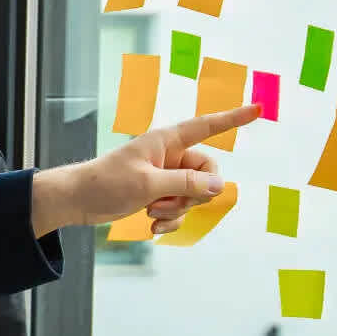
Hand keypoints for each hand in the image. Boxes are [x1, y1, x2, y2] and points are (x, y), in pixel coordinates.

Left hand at [30, 103, 260, 236]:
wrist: (77, 200)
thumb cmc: (106, 182)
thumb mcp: (148, 184)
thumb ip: (186, 184)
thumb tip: (219, 186)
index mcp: (167, 140)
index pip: (207, 126)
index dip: (233, 118)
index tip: (259, 108)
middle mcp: (170, 155)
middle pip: (206, 173)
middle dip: (192, 195)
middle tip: (163, 202)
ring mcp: (165, 176)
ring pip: (194, 195)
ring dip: (177, 210)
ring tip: (151, 211)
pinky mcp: (159, 194)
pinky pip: (180, 209)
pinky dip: (170, 219)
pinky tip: (152, 227)